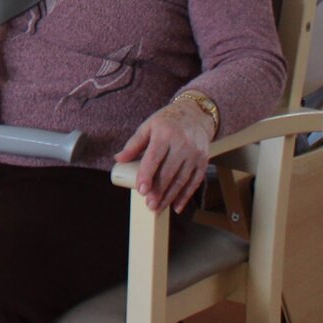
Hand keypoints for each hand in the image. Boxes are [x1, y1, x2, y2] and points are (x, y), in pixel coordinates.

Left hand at [115, 98, 214, 212]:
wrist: (195, 114)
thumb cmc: (167, 121)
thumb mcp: (148, 126)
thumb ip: (134, 143)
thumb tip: (118, 159)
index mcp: (165, 133)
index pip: (154, 157)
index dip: (147, 174)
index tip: (141, 190)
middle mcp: (182, 144)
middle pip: (169, 172)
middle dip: (159, 191)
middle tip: (149, 205)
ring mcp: (195, 153)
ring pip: (182, 179)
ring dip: (170, 196)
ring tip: (158, 208)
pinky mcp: (203, 161)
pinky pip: (195, 182)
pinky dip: (186, 196)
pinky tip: (176, 207)